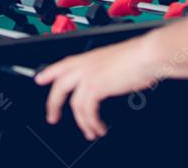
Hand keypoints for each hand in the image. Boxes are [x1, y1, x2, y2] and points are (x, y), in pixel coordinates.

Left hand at [36, 38, 159, 139]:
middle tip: (52, 117)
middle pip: (59, 86)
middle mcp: (86, 65)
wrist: (147, 55)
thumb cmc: (139, 56)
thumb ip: (107, 70)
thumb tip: (109, 80)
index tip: (40, 80)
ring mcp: (89, 75)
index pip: (63, 64)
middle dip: (53, 104)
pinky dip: (92, 123)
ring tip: (90, 132)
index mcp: (90, 56)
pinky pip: (87, 111)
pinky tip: (99, 127)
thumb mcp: (116, 60)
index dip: (49, 73)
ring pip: (73, 103)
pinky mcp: (95, 87)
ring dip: (82, 122)